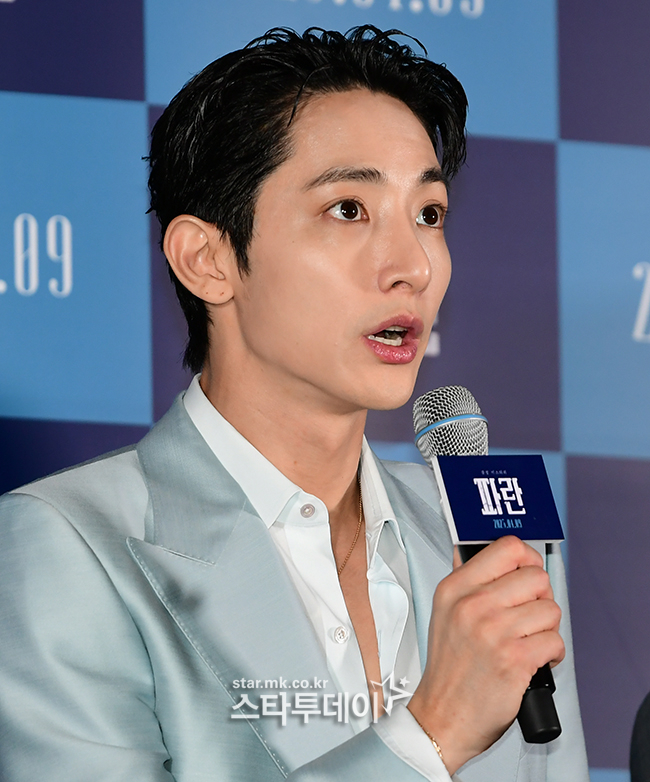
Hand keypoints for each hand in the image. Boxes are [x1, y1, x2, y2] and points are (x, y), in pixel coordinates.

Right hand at [407, 536, 564, 774]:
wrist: (442, 717)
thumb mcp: (445, 612)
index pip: (508, 547)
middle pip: (536, 576)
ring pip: (550, 609)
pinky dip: (552, 653)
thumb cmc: (449, 667)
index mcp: (455, 588)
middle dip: (540, 597)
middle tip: (529, 614)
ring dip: (547, 628)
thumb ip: (469, 580)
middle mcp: (473, 605)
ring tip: (529, 640)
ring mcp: (494, 632)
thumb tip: (495, 553)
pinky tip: (534, 660)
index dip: (527, 558)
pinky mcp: (514, 660)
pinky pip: (555, 641)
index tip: (527, 572)